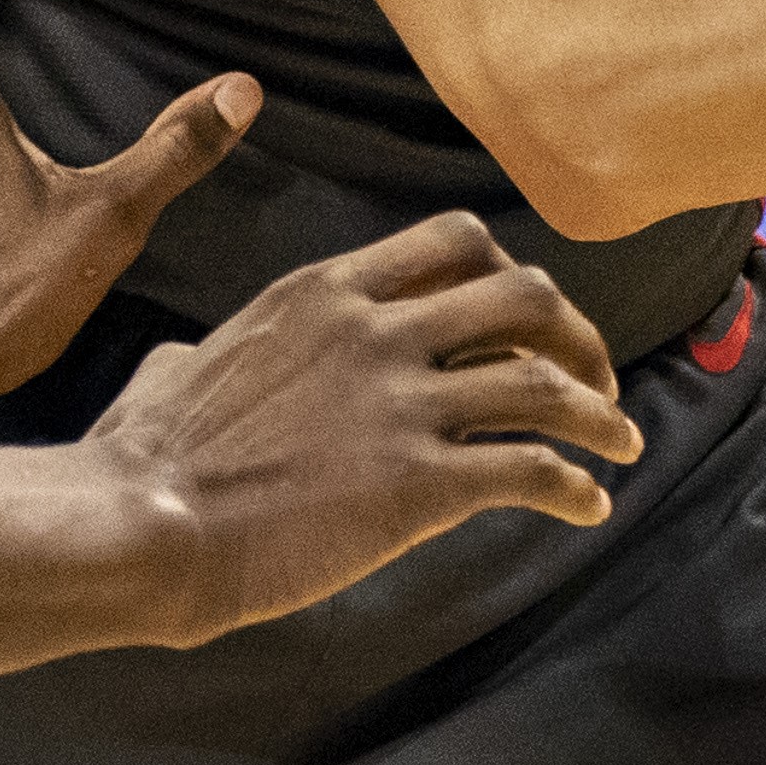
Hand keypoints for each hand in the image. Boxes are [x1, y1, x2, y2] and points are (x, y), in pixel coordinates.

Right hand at [81, 212, 644, 647]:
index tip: (529, 317)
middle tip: (593, 377)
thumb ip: (205, 354)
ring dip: (599, 413)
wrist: (144, 521)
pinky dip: (575, 486)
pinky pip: (530, 471)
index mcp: (325, 293)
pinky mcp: (417, 486)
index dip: (510, 275)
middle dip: (575, 333)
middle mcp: (375, 332)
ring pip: (544, 384)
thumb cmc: (146, 456)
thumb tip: (183, 365)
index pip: (455, 242)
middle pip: (524, 295)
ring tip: (621, 442)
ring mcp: (401, 406)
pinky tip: (588, 507)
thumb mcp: (178, 368)